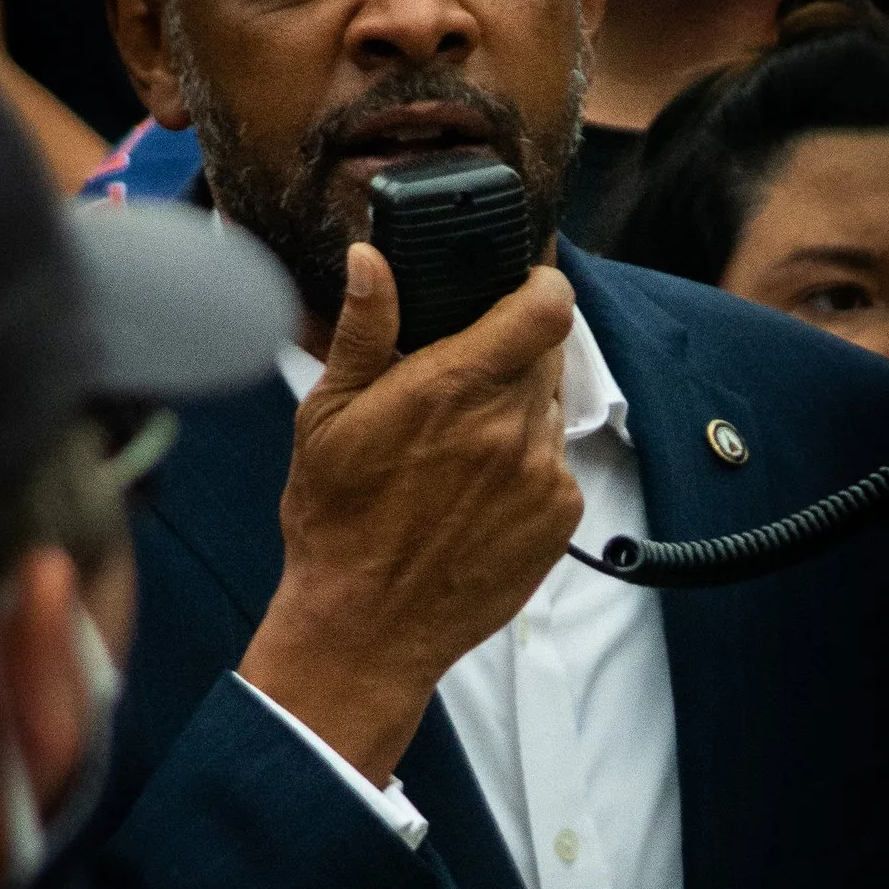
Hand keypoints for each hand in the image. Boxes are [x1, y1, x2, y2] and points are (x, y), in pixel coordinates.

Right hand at [239, 246, 580, 784]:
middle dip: (512, 353)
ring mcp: (542, 475)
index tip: (523, 287)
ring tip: (460, 447)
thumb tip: (372, 261)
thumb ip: (364, 331)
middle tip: (462, 382)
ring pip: (551, 409)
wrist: (366, 627)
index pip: (548, 306)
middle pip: (546, 355)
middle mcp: (510, 426)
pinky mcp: (559, 518)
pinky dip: (527, 465)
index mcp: (454, 387)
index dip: (542, 286)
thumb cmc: (337, 522)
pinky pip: (556, 465)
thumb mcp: (328, 416)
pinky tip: (477, 491)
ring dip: (518, 411)